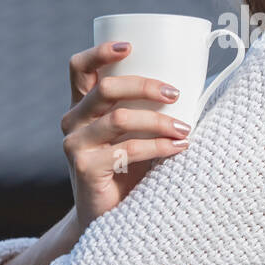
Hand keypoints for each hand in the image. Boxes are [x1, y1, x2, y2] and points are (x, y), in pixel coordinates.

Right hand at [62, 41, 192, 232]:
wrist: (109, 218)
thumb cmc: (129, 168)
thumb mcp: (134, 133)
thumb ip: (146, 109)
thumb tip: (191, 81)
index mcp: (81, 106)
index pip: (79, 69)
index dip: (100, 52)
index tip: (130, 46)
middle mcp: (72, 122)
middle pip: (106, 89)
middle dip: (145, 85)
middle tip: (176, 93)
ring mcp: (75, 145)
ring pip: (120, 118)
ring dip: (159, 120)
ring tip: (184, 127)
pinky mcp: (85, 168)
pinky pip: (127, 150)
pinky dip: (159, 147)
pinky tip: (179, 148)